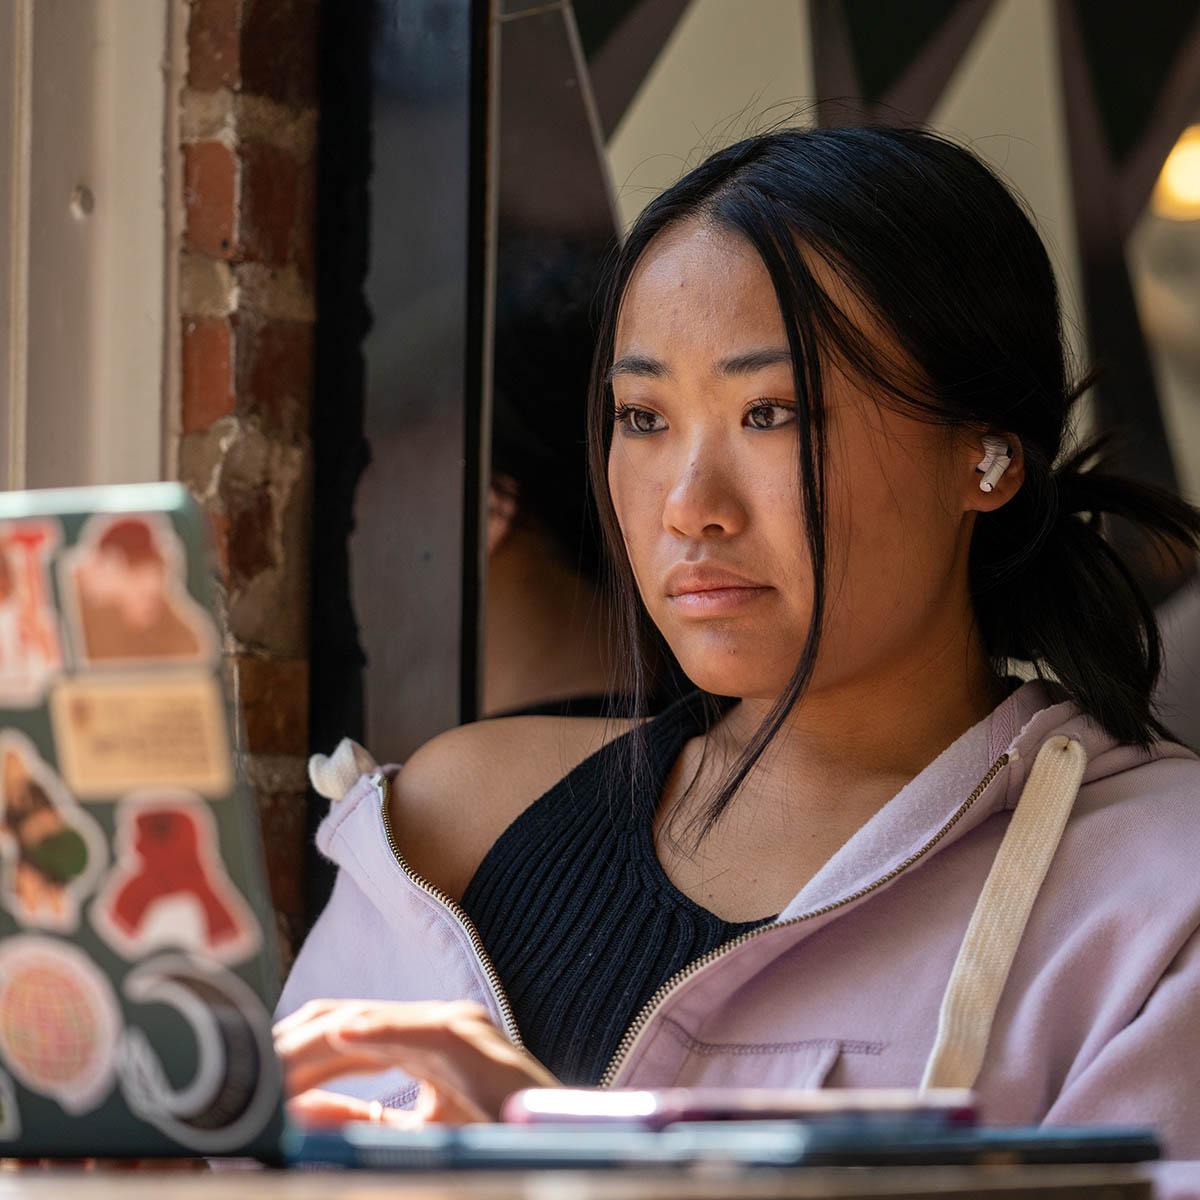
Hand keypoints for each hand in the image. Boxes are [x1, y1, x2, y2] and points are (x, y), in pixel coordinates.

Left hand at [273, 999, 558, 1126]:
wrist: (552, 1141)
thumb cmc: (492, 1134)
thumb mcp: (414, 1132)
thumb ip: (364, 1118)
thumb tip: (302, 1110)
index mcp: (419, 1041)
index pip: (342, 1035)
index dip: (294, 1052)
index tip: (252, 1077)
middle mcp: (432, 1023)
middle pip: (344, 1020)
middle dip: (292, 1043)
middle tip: (246, 1070)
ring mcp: (451, 1025)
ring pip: (369, 1020)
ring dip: (315, 1041)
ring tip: (272, 1059)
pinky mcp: (470, 1040)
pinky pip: (416, 1031)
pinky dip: (378, 1030)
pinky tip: (342, 1033)